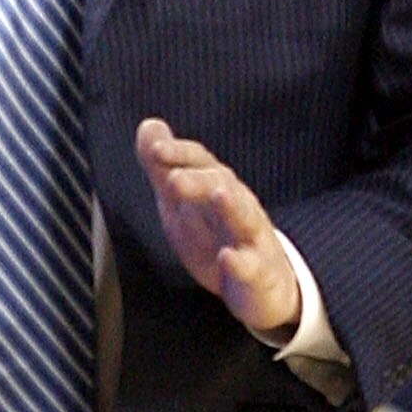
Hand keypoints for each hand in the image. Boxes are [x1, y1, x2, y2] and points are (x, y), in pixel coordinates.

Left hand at [136, 119, 300, 340]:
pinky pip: (253, 268)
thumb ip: (164, 168)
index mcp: (218, 188)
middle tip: (174, 179)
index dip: (180, 155)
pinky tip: (227, 258)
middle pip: (222, 186)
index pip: (201, 163)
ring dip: (231, 206)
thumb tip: (148, 126)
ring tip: (219, 195)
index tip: (156, 149)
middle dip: (199, 180)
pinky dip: (241, 263)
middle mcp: (239, 207)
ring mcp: (252, 240)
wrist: (264, 285)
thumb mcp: (182, 204)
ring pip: (245, 219)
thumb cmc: (217, 237)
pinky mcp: (260, 275)